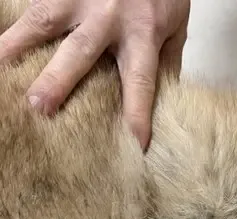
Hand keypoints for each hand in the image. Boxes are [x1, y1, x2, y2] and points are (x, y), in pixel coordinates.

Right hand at [0, 0, 190, 148]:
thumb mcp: (175, 24)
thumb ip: (168, 61)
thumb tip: (163, 103)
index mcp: (143, 33)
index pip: (142, 81)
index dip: (138, 113)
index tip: (136, 143)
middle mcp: (109, 16)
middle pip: (81, 53)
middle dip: (59, 80)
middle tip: (40, 107)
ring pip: (43, 21)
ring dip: (17, 46)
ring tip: (0, 69)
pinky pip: (33, 2)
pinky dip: (14, 25)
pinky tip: (0, 48)